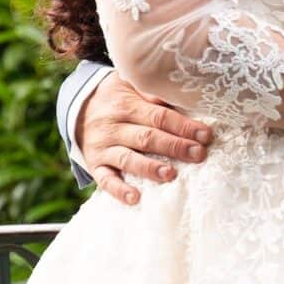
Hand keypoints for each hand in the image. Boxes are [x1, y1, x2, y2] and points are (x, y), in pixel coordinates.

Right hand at [77, 76, 212, 206]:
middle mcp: (114, 127)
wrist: (78, 107)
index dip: (183, 126)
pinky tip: (134, 198)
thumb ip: (153, 92)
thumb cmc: (116, 98)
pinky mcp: (95, 165)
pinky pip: (105, 180)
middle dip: (175, 146)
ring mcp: (103, 147)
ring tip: (170, 174)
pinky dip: (119, 190)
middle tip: (198, 155)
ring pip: (128, 159)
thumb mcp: (130, 85)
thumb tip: (183, 97)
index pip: (159, 116)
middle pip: (147, 138)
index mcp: (127, 105)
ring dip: (150, 168)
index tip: (206, 135)